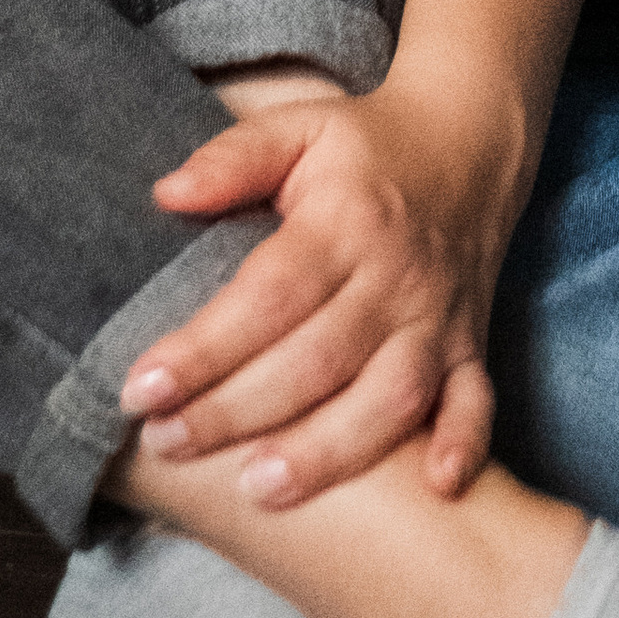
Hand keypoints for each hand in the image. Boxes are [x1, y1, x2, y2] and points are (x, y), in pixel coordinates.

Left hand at [126, 74, 515, 502]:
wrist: (469, 142)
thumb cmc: (365, 146)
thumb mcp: (298, 127)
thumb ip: (234, 159)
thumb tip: (167, 195)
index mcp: (346, 220)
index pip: (269, 294)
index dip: (205, 348)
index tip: (141, 388)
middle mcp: (396, 275)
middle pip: (318, 358)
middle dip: (239, 412)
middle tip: (167, 445)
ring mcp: (438, 317)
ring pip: (392, 396)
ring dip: (332, 450)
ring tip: (261, 490)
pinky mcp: (469, 345)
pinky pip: (477, 402)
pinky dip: (465, 444)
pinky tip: (437, 490)